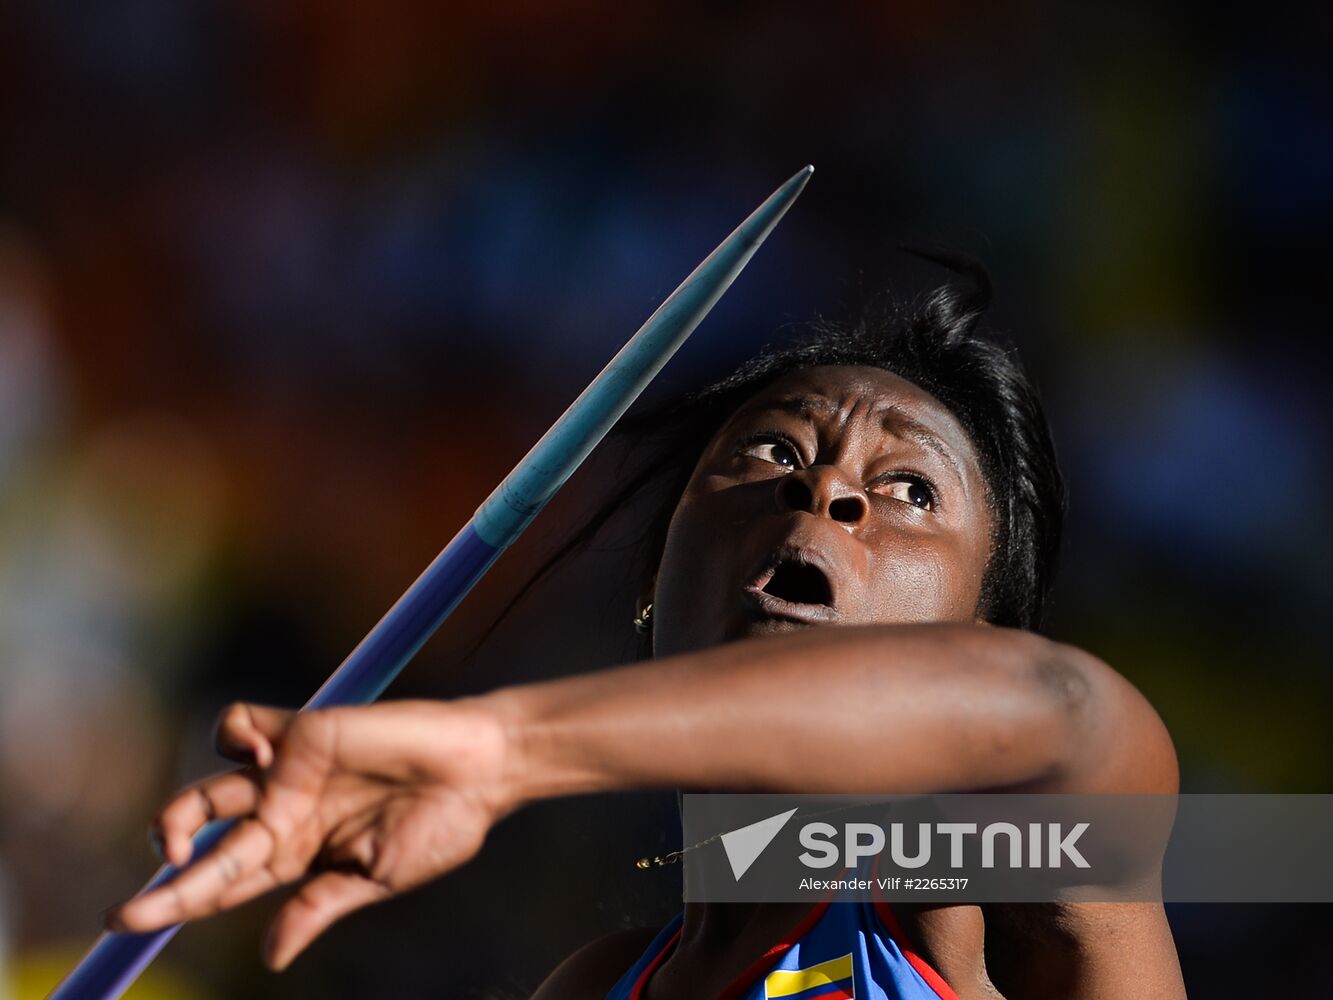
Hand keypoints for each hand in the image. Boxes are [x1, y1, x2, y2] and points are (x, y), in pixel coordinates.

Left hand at [104, 699, 513, 969]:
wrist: (482, 771)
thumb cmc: (442, 827)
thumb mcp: (375, 878)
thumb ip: (317, 907)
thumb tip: (270, 958)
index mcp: (300, 855)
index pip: (224, 883)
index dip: (172, 904)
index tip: (122, 923)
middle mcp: (286, 813)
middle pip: (204, 839)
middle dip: (166, 866)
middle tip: (145, 891)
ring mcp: (291, 770)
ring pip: (210, 787)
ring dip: (180, 813)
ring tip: (178, 840)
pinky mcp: (303, 730)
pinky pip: (241, 726)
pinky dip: (231, 737)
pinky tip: (255, 759)